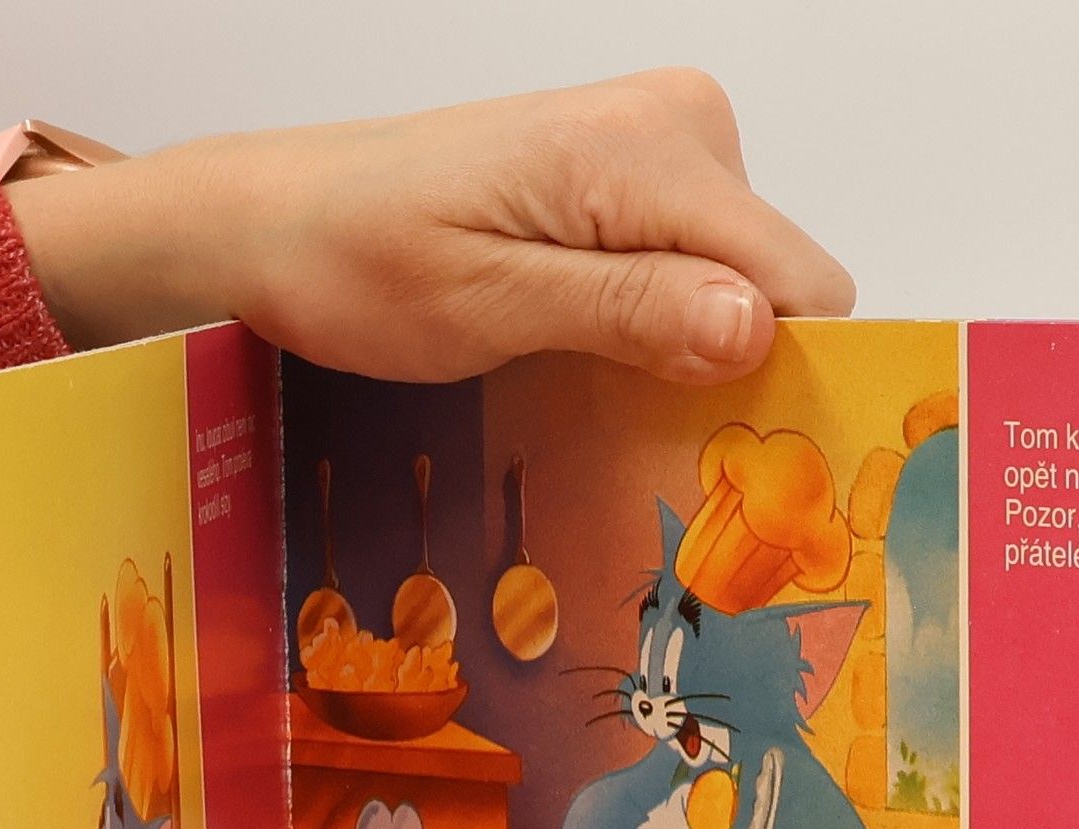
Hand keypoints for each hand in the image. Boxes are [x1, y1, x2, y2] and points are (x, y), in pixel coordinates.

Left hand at [6, 70, 854, 383]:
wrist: (280, 219)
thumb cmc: (360, 261)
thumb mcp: (491, 303)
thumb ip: (631, 309)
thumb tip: (755, 328)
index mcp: (650, 150)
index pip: (798, 281)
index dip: (780, 376)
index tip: (728, 454)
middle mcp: (678, 124)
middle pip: (778, 283)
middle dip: (730, 363)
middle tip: (633, 420)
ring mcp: (660, 142)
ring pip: (743, 282)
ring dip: (690, 346)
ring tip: (592, 375)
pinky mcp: (635, 172)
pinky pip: (699, 262)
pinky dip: (666, 319)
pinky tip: (598, 349)